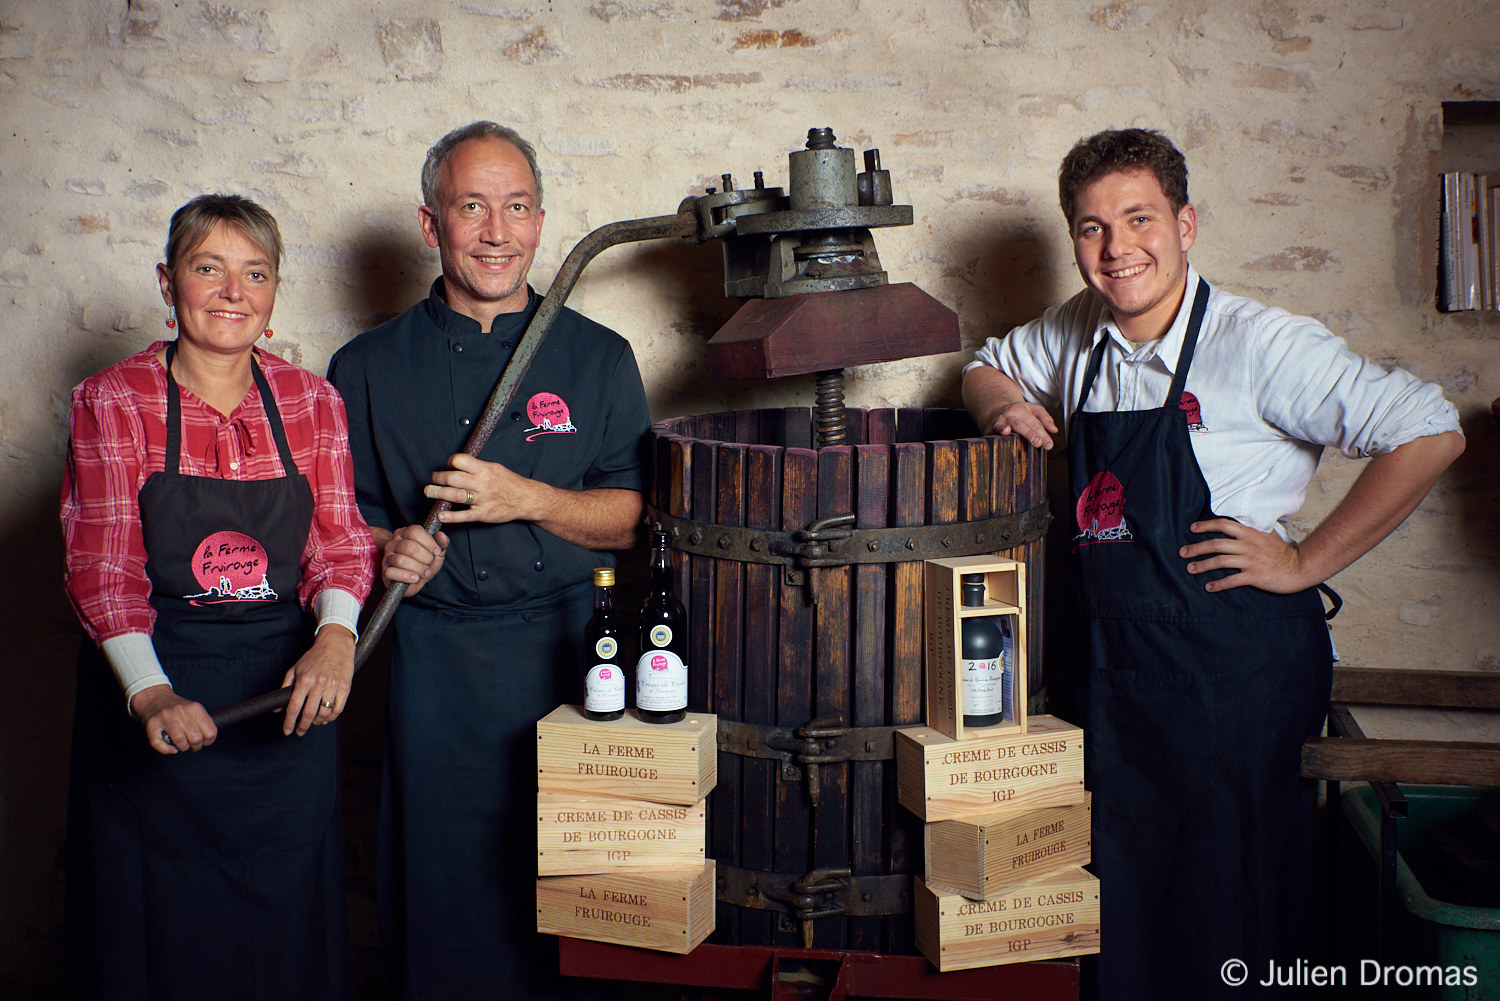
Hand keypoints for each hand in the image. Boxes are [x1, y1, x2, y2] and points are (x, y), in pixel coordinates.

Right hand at [132, 684, 215, 753]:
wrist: (154, 697)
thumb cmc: (176, 708)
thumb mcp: (194, 709)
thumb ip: (202, 722)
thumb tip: (208, 739)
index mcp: (195, 707)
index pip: (210, 732)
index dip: (208, 741)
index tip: (203, 741)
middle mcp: (181, 711)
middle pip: (196, 738)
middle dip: (195, 746)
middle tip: (191, 744)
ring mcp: (165, 717)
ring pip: (180, 741)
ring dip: (182, 747)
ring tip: (181, 744)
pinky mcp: (152, 724)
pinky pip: (159, 743)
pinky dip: (166, 750)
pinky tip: (170, 747)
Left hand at [279, 625, 354, 735]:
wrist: (335, 645)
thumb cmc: (314, 657)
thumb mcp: (295, 669)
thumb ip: (284, 688)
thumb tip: (277, 708)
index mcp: (304, 680)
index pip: (294, 707)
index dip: (289, 722)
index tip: (287, 731)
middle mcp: (318, 683)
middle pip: (309, 713)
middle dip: (303, 726)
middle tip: (300, 731)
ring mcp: (333, 686)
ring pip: (324, 713)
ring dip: (317, 722)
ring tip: (313, 722)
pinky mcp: (345, 687)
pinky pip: (338, 709)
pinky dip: (331, 718)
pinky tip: (326, 718)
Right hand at [380, 524, 448, 595]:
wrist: (414, 581)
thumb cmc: (424, 563)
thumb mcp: (436, 553)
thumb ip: (441, 543)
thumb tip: (441, 535)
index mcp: (405, 533)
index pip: (414, 531)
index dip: (428, 542)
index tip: (437, 551)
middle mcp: (393, 543)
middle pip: (409, 546)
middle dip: (425, 557)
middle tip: (430, 564)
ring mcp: (387, 557)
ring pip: (401, 560)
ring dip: (417, 568)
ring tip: (424, 572)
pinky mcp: (385, 571)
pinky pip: (392, 572)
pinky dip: (406, 576)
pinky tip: (414, 578)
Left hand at [425, 453, 540, 525]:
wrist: (526, 498)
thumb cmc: (509, 483)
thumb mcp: (495, 468)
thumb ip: (477, 466)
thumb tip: (457, 464)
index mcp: (484, 469)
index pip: (460, 461)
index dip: (449, 462)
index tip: (446, 466)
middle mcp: (482, 483)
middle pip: (453, 478)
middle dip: (438, 478)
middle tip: (432, 479)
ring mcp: (482, 499)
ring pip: (456, 495)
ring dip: (438, 493)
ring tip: (429, 492)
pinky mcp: (483, 514)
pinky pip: (465, 515)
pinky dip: (452, 516)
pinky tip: (441, 515)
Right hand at [986, 402, 1057, 449]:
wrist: (993, 410)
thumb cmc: (1014, 413)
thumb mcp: (1030, 410)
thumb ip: (1044, 418)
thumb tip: (1054, 430)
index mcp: (1024, 409)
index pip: (1036, 423)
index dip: (1044, 433)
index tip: (1049, 444)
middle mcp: (1014, 412)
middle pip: (1027, 424)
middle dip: (1035, 434)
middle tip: (1041, 443)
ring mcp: (1003, 418)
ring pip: (1016, 425)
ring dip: (1025, 432)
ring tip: (1033, 440)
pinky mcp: (993, 425)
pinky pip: (998, 427)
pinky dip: (1001, 429)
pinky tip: (1006, 431)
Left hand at [1179, 518, 1310, 593]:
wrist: (1300, 567)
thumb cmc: (1283, 552)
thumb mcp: (1268, 535)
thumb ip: (1252, 531)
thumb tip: (1239, 525)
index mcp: (1250, 533)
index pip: (1224, 525)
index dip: (1206, 525)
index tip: (1192, 528)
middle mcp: (1248, 545)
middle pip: (1216, 544)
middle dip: (1196, 548)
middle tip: (1183, 552)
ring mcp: (1251, 561)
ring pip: (1220, 561)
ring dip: (1202, 565)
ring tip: (1190, 569)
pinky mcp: (1254, 576)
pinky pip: (1232, 580)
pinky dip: (1218, 584)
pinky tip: (1208, 587)